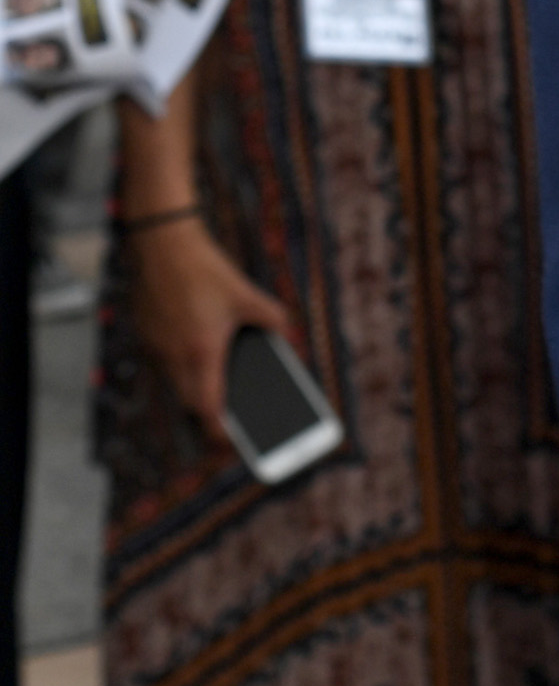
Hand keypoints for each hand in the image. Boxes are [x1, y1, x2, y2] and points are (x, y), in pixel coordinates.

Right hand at [129, 218, 296, 441]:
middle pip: (191, 401)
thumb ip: (274, 320)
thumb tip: (286, 335)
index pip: (208, 408)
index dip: (218, 431)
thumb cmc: (205, 269)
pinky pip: (165, 361)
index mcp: (202, 352)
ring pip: (176, 382)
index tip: (230, 443)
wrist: (162, 242)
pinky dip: (182, 366)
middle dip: (209, 413)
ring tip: (220, 392)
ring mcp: (156, 346)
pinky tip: (201, 359)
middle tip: (229, 422)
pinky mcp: (147, 334)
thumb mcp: (248, 294)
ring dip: (196, 388)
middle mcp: (175, 355)